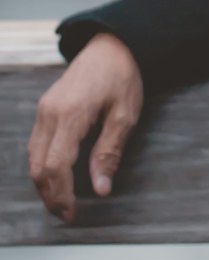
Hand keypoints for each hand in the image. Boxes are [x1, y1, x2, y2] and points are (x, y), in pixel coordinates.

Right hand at [27, 32, 143, 221]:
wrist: (110, 45)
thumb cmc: (122, 76)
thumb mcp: (125, 114)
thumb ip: (110, 152)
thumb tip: (101, 188)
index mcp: (70, 114)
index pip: (56, 165)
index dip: (61, 194)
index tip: (73, 213)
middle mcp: (49, 113)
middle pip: (38, 166)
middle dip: (49, 195)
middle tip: (67, 214)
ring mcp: (44, 110)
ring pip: (32, 157)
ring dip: (44, 183)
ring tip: (62, 202)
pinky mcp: (45, 109)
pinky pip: (36, 145)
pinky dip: (43, 166)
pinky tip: (57, 177)